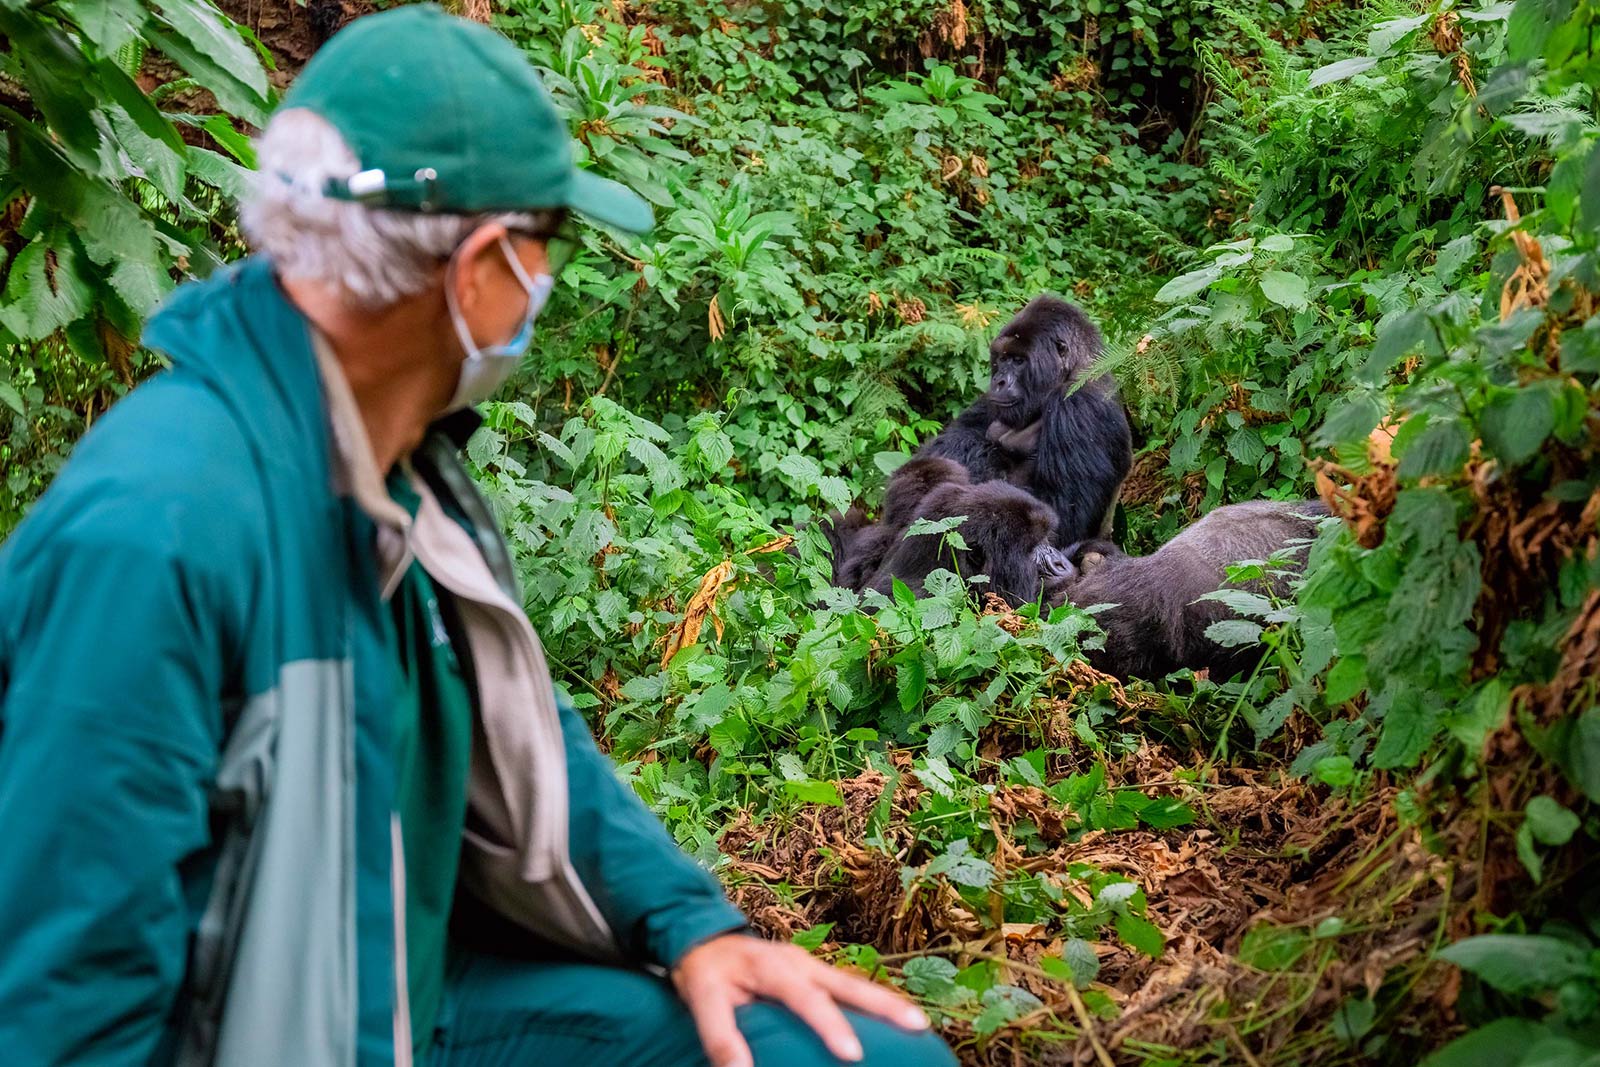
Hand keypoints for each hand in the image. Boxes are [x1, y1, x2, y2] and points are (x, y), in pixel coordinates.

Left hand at [672, 933, 929, 1066]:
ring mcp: (812, 966)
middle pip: (848, 983)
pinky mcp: (815, 975)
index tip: (853, 1053)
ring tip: (920, 1026)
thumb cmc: (705, 973)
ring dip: (887, 1003)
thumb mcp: (701, 1000)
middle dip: (883, 1004)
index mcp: (774, 967)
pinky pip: (849, 990)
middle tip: (917, 1025)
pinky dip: (874, 1004)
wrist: (704, 938)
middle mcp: (801, 963)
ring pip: (855, 985)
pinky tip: (894, 1023)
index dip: (830, 1024)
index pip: (806, 997)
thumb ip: (720, 1035)